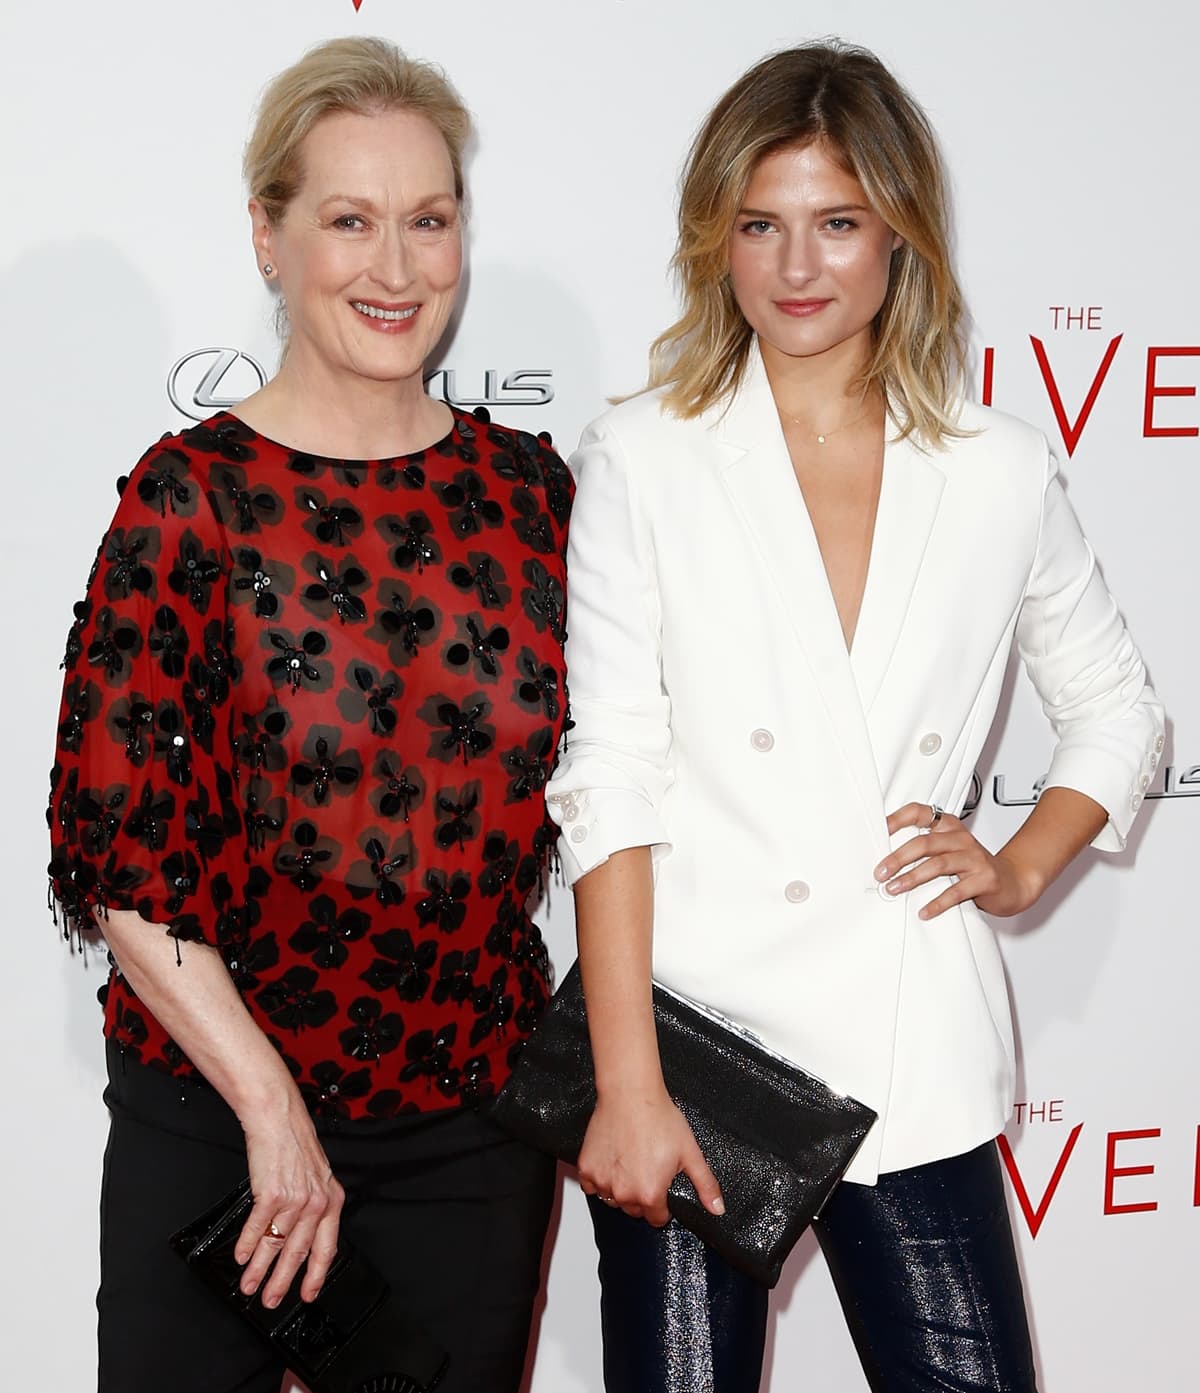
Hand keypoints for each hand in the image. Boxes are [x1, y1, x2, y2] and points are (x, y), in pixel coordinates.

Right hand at [233, 1099, 344, 1307]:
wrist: (279, 1119)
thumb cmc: (295, 1145)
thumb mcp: (317, 1177)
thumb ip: (314, 1207)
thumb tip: (301, 1238)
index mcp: (332, 1200)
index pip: (326, 1247)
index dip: (316, 1275)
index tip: (308, 1294)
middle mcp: (316, 1202)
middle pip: (298, 1253)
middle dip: (283, 1282)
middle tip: (271, 1300)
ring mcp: (294, 1199)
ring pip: (275, 1244)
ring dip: (259, 1269)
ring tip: (249, 1285)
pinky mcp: (271, 1193)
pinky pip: (257, 1227)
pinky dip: (246, 1245)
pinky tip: (240, 1256)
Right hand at [578, 1086, 723, 1226]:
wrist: (631, 1094)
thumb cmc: (659, 1119)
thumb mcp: (690, 1152)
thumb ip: (705, 1185)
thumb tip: (717, 1209)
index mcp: (650, 1195)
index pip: (657, 1218)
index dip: (663, 1204)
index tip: (662, 1185)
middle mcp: (624, 1194)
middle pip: (634, 1210)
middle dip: (642, 1196)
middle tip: (647, 1169)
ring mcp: (602, 1182)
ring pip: (612, 1199)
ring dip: (620, 1188)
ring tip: (630, 1162)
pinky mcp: (586, 1168)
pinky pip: (591, 1186)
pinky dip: (599, 1179)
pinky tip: (611, 1161)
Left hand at [876, 803, 1043, 919]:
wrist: (1012, 881)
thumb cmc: (973, 866)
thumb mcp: (949, 849)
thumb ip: (925, 848)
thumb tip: (886, 859)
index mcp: (949, 827)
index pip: (919, 813)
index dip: (897, 819)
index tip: (879, 832)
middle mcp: (961, 839)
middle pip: (924, 843)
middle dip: (898, 858)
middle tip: (881, 873)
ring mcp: (974, 858)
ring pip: (937, 865)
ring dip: (912, 879)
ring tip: (894, 889)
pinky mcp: (985, 879)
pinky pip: (956, 892)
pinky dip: (937, 903)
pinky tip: (924, 911)